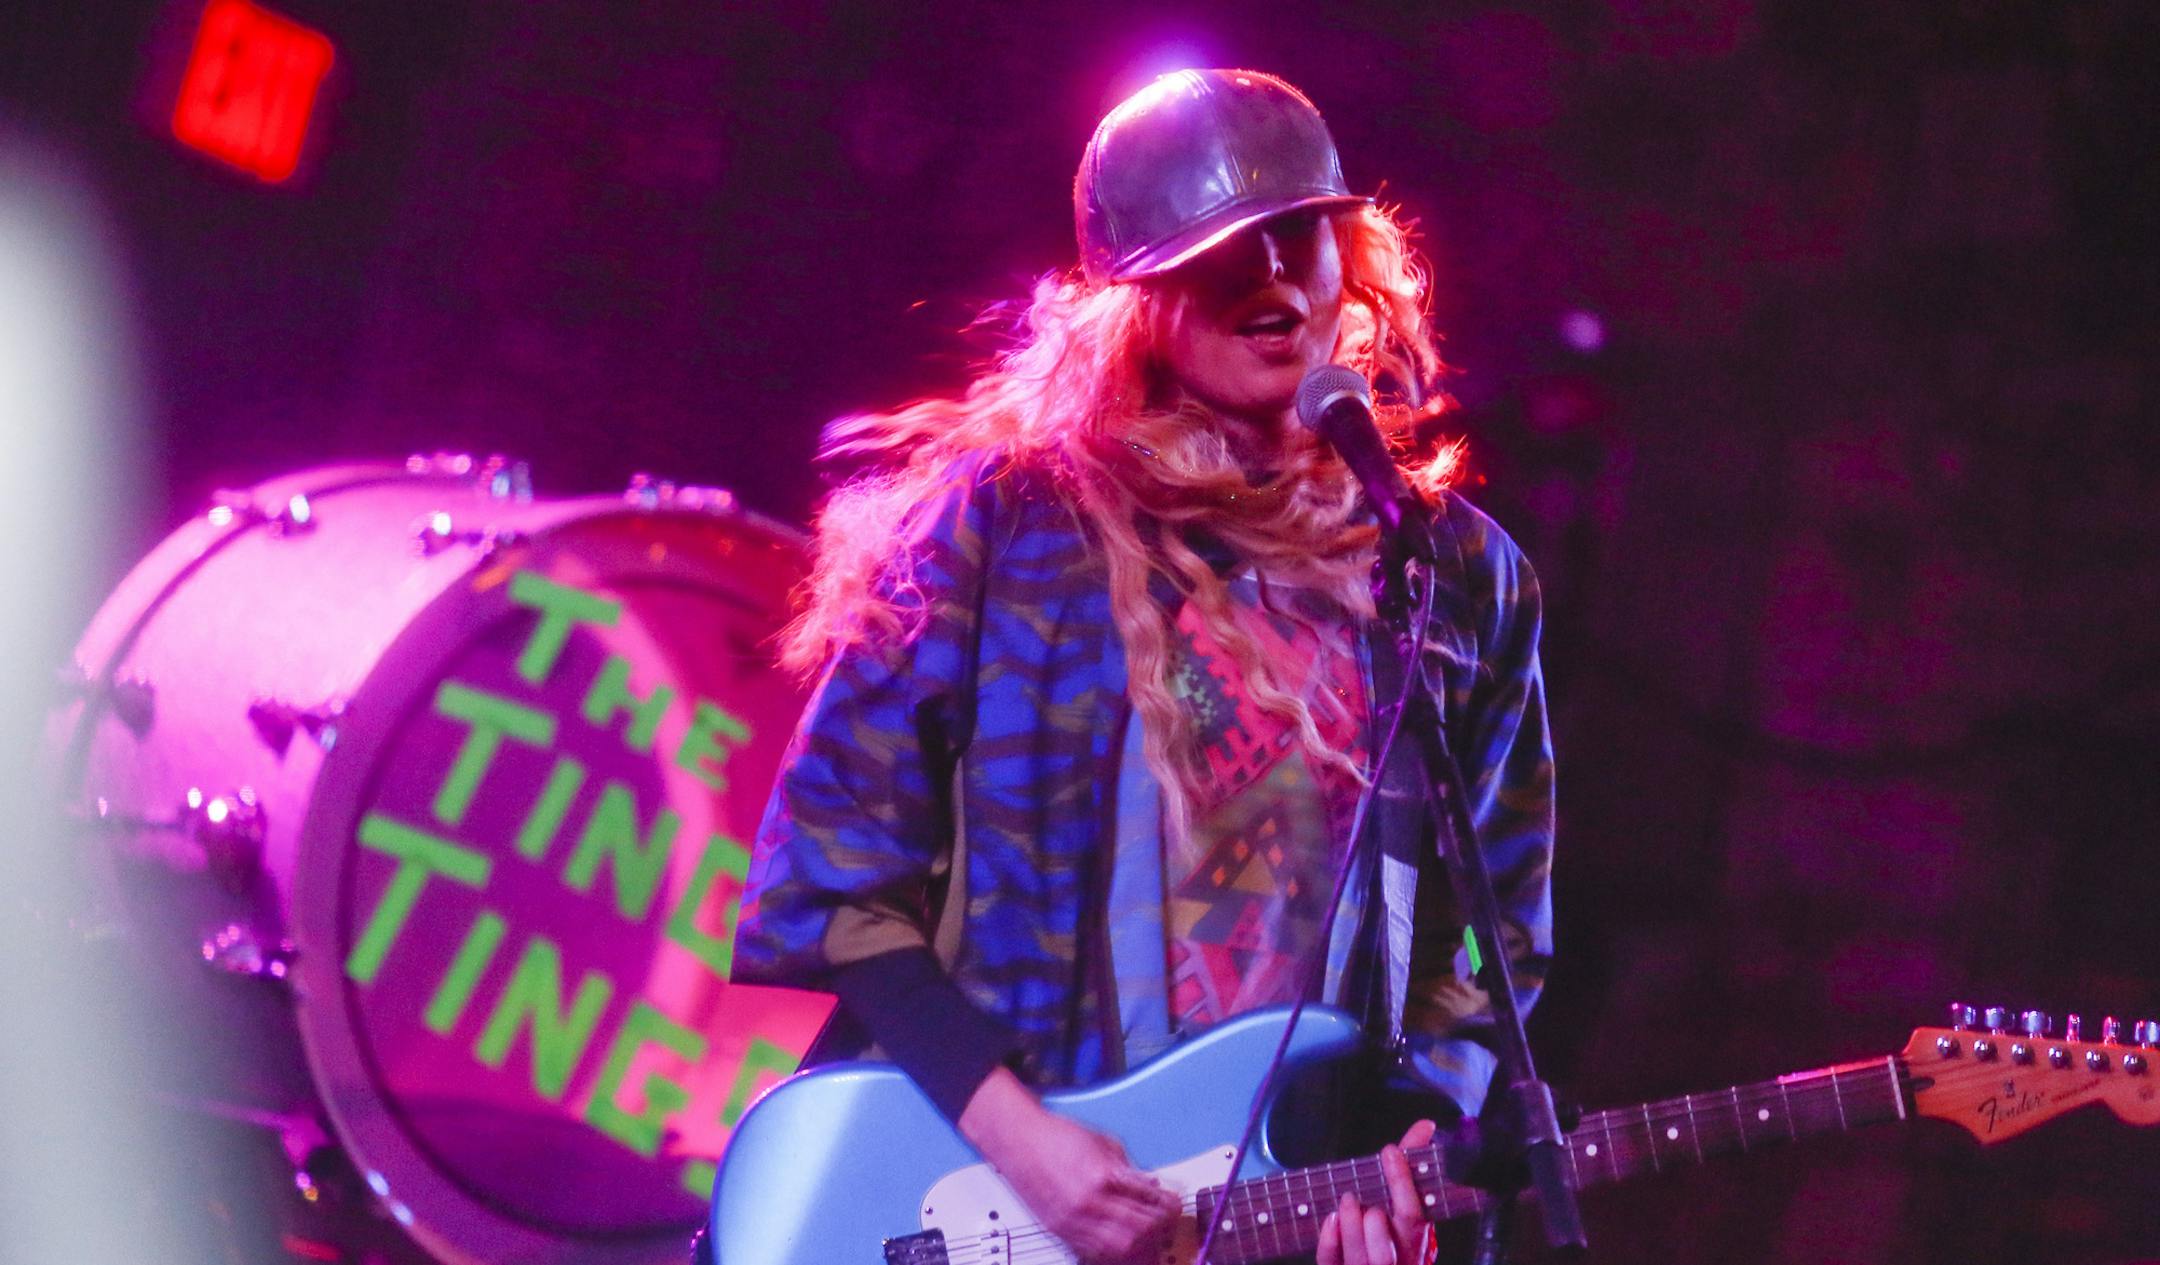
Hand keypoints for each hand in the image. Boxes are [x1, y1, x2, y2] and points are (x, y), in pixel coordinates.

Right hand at [958, 1067, 1182, 1263]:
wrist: (1016, 1138)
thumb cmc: (1055, 1135)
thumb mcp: (1102, 1142)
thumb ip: (1129, 1167)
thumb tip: (1150, 1186)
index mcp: (1102, 1176)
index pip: (1148, 1201)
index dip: (1168, 1206)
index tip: (1174, 1204)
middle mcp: (1088, 1202)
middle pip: (1138, 1231)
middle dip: (1158, 1228)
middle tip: (1167, 1221)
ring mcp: (1072, 1220)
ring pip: (1119, 1248)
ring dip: (1140, 1244)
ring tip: (1149, 1236)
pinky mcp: (1060, 1229)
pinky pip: (1095, 1251)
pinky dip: (1115, 1250)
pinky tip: (1124, 1243)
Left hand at [1316, 1118, 1437, 1264]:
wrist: (1380, 1261)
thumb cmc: (1395, 1224)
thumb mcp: (1406, 1197)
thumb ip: (1411, 1163)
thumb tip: (1426, 1125)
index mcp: (1414, 1241)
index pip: (1413, 1216)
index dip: (1402, 1182)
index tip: (1390, 1150)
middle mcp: (1395, 1261)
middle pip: (1386, 1252)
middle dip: (1372, 1223)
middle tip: (1357, 1196)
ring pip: (1360, 1260)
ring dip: (1350, 1227)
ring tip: (1346, 1200)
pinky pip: (1333, 1263)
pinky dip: (1329, 1241)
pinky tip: (1330, 1218)